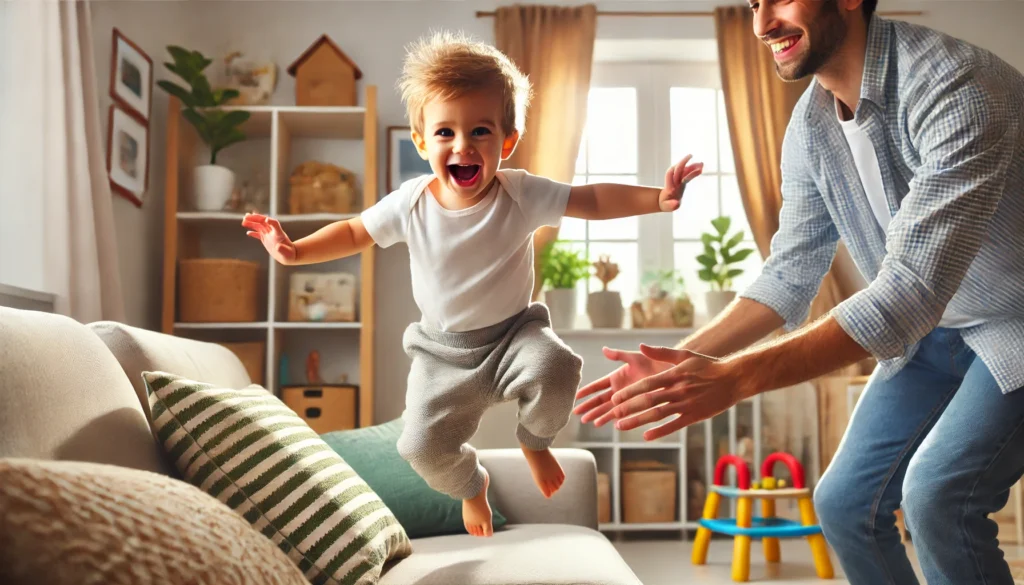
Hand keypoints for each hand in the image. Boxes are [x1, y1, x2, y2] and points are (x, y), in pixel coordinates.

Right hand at [242, 213, 296, 263]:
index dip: (270, 221)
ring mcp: (269, 235)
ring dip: (251, 223)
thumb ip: (282, 249)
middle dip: (255, 219)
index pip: (275, 224)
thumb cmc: (289, 254)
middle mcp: (273, 232)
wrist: (289, 256)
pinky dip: (253, 233)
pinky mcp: (266, 239)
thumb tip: (277, 246)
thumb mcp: (287, 252)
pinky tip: (248, 233)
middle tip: (245, 217)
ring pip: (259, 226)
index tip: (265, 220)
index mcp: (279, 233)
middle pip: (263, 222)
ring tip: (243, 222)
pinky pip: (258, 234)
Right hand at [574, 347, 674, 424]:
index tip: (576, 396)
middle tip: (576, 413)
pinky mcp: (638, 405)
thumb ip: (619, 355)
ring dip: (598, 414)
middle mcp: (621, 388)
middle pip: (601, 399)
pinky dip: (612, 418)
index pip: (598, 385)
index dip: (587, 390)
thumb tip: (603, 349)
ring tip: (588, 422)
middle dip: (589, 406)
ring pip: (609, 408)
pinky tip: (604, 424)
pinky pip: (623, 413)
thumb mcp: (636, 357)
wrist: (674, 369)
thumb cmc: (656, 361)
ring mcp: (629, 398)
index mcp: (618, 376)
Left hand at [591, 344, 756, 440]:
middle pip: (648, 401)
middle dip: (627, 408)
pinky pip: (674, 425)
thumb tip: (641, 346)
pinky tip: (647, 436)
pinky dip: (660, 431)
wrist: (734, 378)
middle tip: (612, 414)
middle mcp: (677, 390)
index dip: (628, 392)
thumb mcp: (685, 355)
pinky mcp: (695, 416)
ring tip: (621, 426)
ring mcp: (686, 404)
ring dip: (637, 421)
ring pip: (657, 414)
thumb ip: (661, 352)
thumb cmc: (708, 366)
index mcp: (673, 375)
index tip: (614, 398)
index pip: (646, 384)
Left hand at [659, 154, 703, 211]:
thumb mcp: (667, 207)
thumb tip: (676, 203)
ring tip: (701, 164)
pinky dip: (693, 171)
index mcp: (670, 186)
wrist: (664, 202)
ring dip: (691, 166)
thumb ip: (671, 205)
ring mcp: (678, 180)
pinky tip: (700, 170)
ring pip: (684, 171)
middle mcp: (674, 181)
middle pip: (678, 170)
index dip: (677, 169)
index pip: (671, 174)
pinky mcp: (681, 181)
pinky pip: (687, 174)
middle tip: (691, 155)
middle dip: (683, 162)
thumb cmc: (665, 205)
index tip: (683, 167)